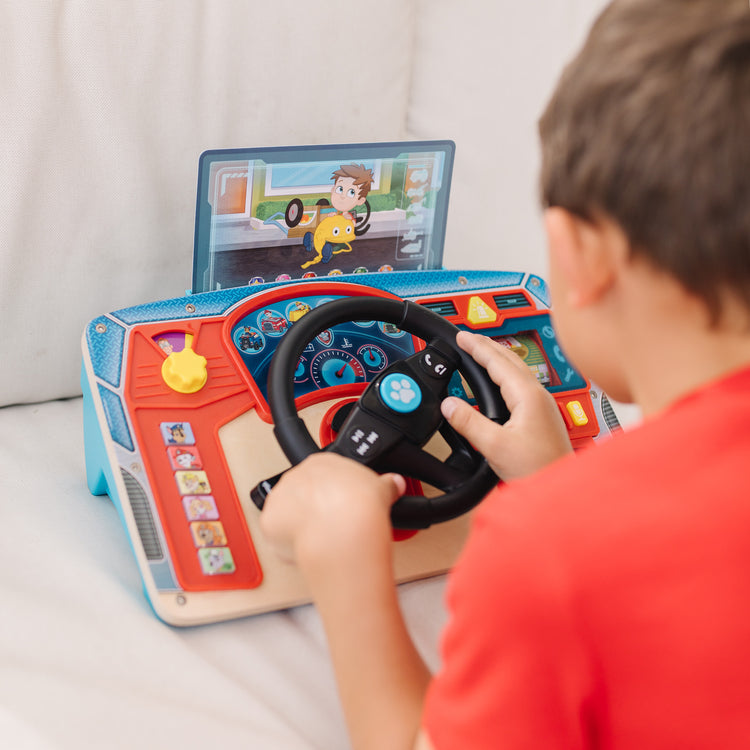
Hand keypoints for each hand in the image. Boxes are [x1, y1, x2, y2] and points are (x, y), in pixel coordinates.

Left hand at [260, 452, 405, 573]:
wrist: (344, 531)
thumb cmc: (361, 507)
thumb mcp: (381, 487)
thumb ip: (386, 484)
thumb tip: (394, 483)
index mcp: (320, 462)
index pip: (322, 475)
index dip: (332, 494)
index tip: (340, 506)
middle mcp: (295, 476)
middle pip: (302, 494)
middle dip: (315, 509)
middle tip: (333, 525)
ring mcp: (279, 499)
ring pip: (288, 513)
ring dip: (300, 525)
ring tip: (322, 539)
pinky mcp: (269, 523)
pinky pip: (278, 535)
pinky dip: (289, 544)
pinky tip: (308, 549)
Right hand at [441, 330, 572, 480]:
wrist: (560, 488)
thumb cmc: (538, 469)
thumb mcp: (495, 446)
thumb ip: (469, 423)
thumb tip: (449, 405)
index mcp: (527, 396)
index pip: (497, 361)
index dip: (477, 347)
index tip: (461, 336)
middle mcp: (538, 395)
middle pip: (509, 359)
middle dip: (487, 345)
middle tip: (467, 337)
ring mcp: (542, 404)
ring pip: (516, 370)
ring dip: (496, 357)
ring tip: (481, 352)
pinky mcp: (541, 415)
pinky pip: (520, 382)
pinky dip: (505, 373)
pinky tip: (499, 379)